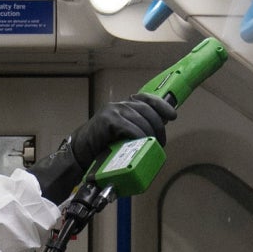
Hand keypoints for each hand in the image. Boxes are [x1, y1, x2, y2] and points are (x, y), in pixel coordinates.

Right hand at [43, 93, 177, 200]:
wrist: (80, 153)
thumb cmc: (102, 146)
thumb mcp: (122, 134)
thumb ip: (135, 128)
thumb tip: (156, 134)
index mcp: (123, 106)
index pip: (147, 98)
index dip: (162, 106)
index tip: (172, 116)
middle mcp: (119, 105)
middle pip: (148, 111)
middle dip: (158, 127)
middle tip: (160, 143)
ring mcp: (113, 112)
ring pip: (142, 120)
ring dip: (150, 135)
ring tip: (152, 147)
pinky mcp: (108, 121)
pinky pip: (131, 128)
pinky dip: (139, 137)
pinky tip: (141, 144)